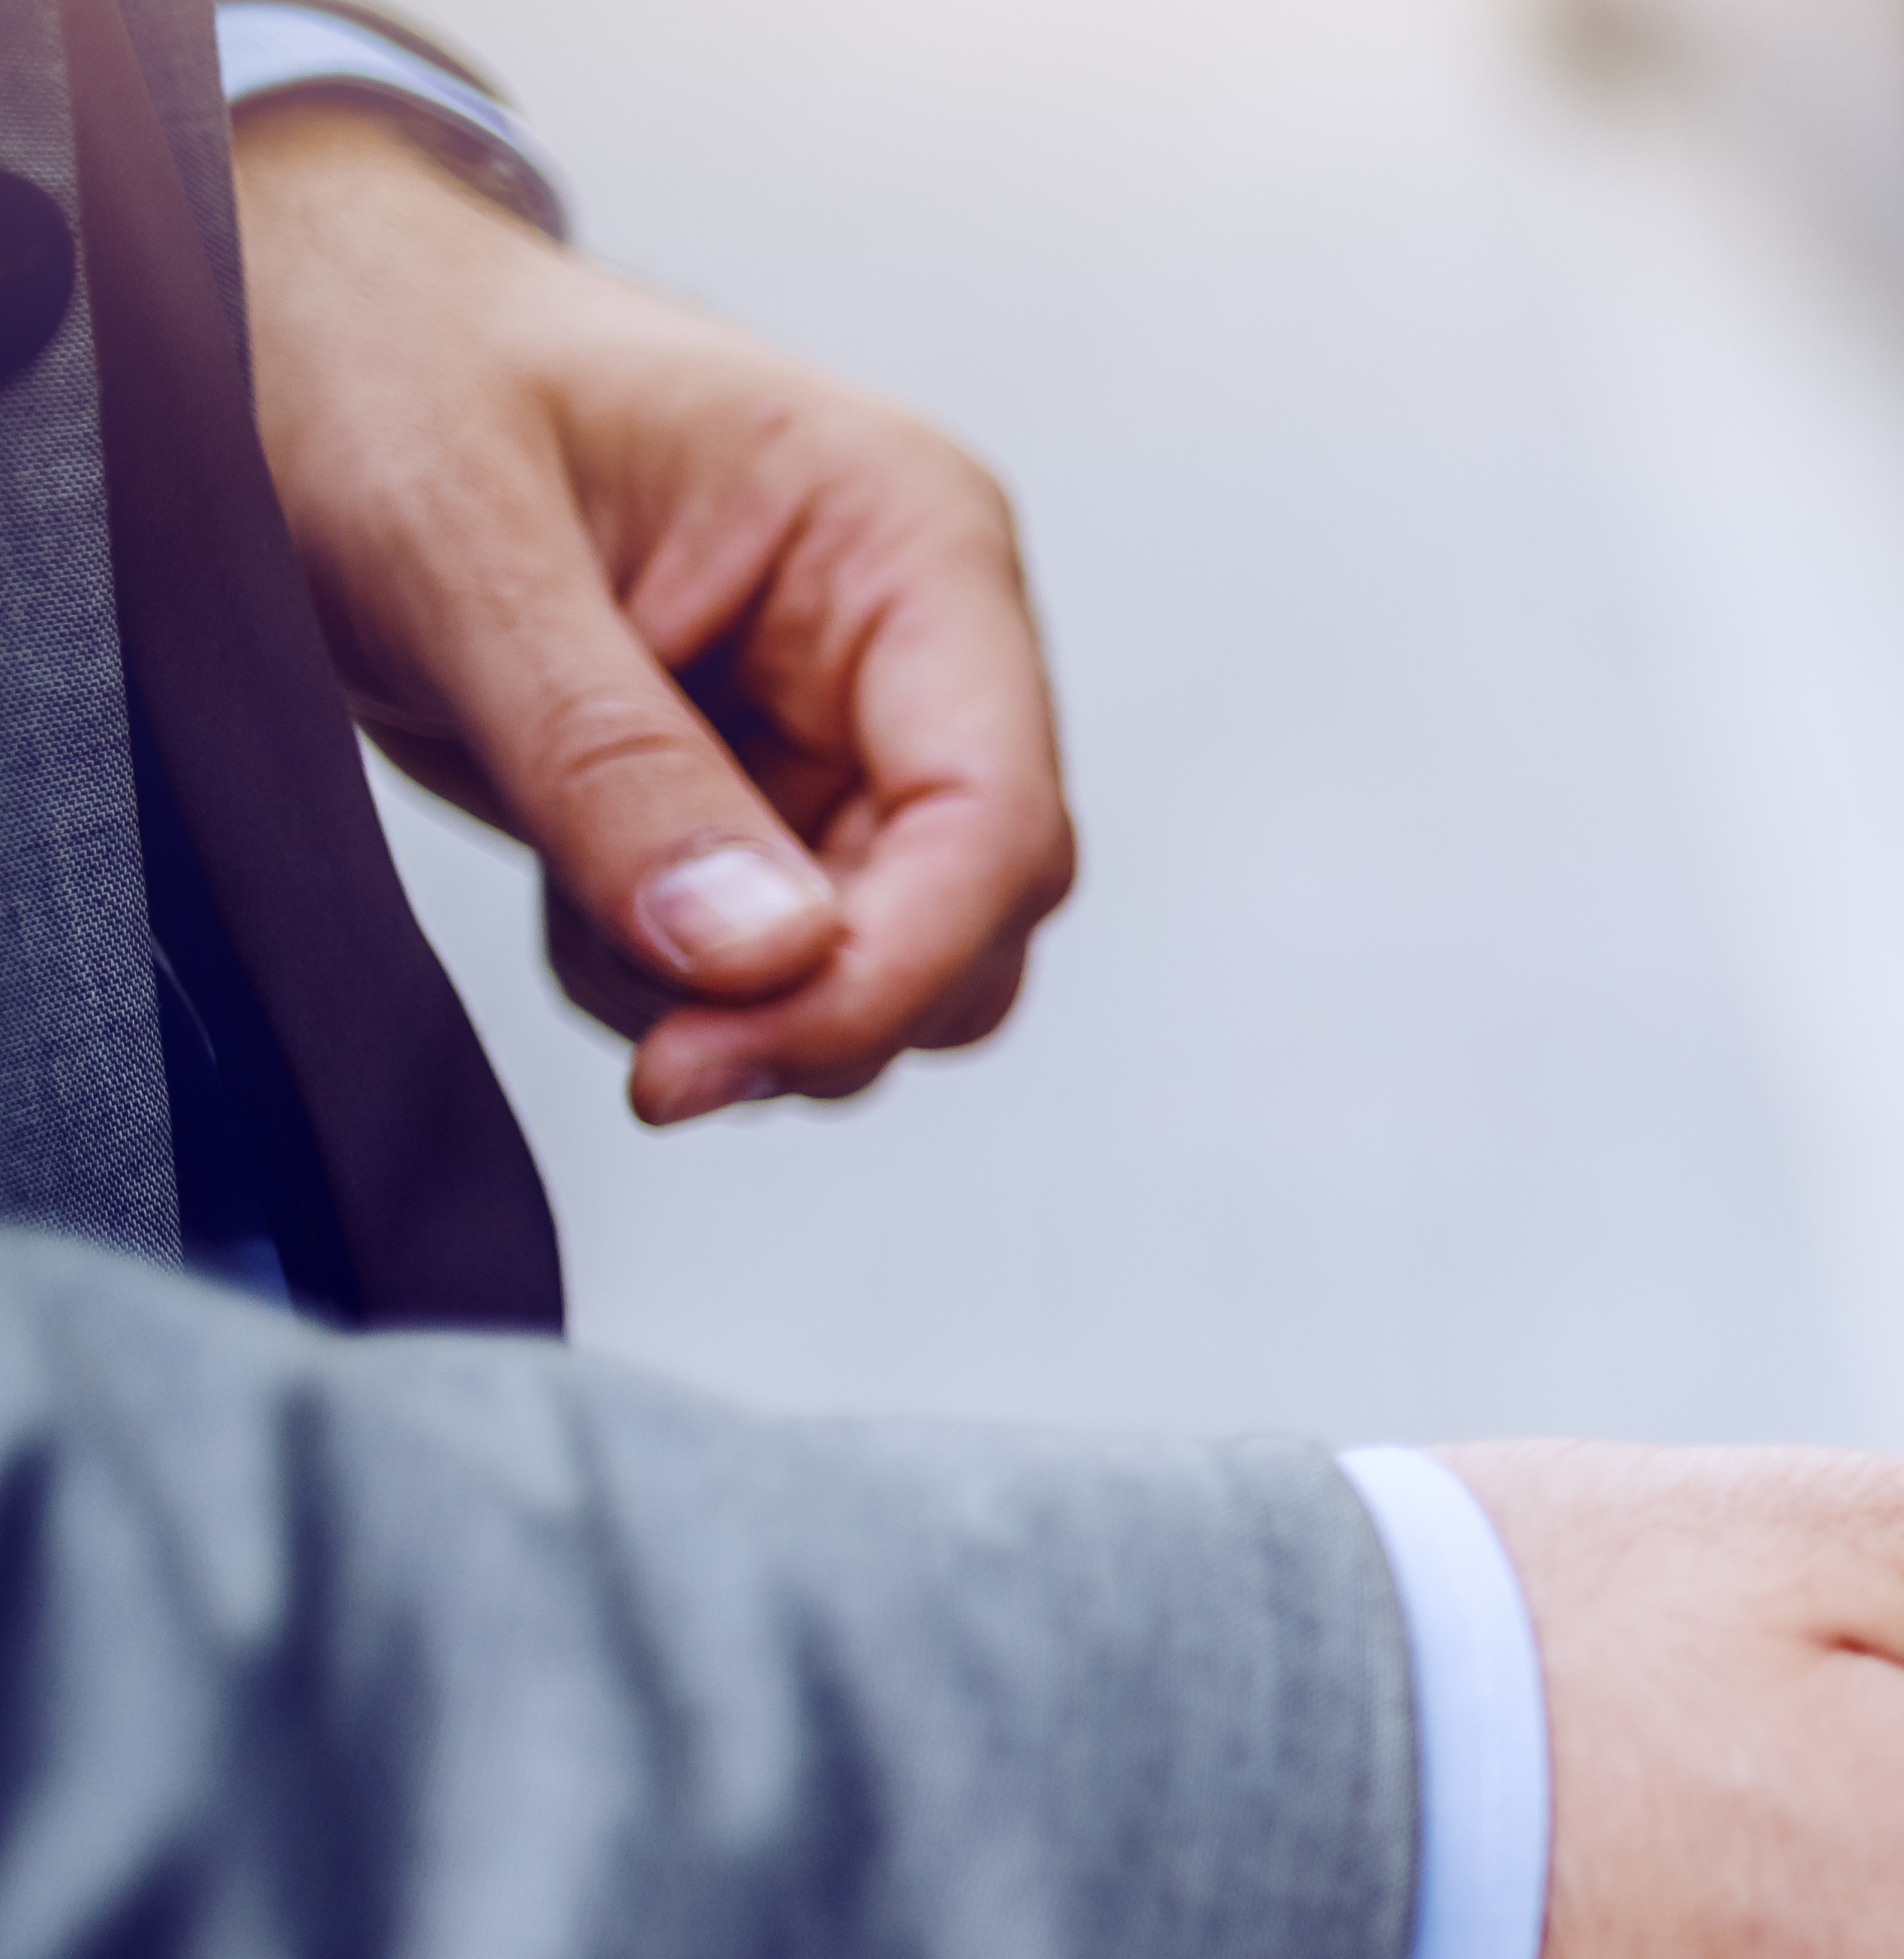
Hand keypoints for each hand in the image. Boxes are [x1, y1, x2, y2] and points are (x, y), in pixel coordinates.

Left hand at [233, 108, 1071, 1125]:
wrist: (280, 326)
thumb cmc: (376, 359)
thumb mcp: (459, 548)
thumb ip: (609, 762)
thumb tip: (755, 958)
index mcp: (904, 538)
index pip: (992, 813)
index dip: (888, 967)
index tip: (718, 1056)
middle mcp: (908, 642)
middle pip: (973, 916)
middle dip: (816, 1006)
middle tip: (652, 1046)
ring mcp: (840, 725)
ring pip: (883, 964)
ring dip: (738, 1006)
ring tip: (578, 908)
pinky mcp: (759, 794)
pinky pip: (773, 964)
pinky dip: (674, 984)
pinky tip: (577, 889)